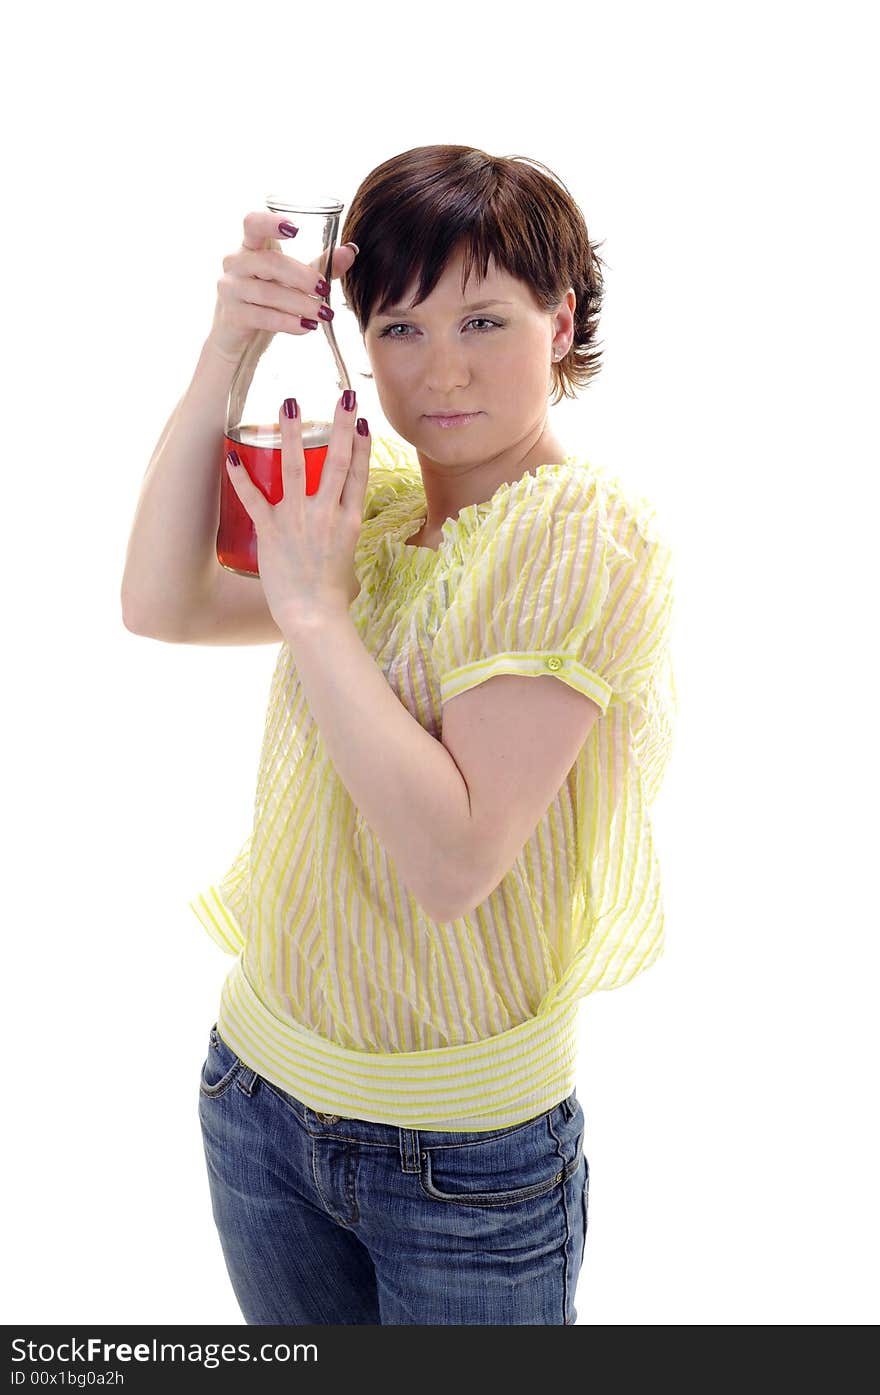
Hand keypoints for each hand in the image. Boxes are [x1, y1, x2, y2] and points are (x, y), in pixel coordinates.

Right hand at [208, 210, 358, 363]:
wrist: (239, 341)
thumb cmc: (266, 303)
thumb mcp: (292, 282)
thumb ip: (319, 265)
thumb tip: (349, 251)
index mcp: (251, 247)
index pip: (253, 224)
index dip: (271, 223)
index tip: (296, 230)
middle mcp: (236, 263)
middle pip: (269, 262)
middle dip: (301, 276)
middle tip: (325, 289)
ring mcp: (230, 289)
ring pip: (268, 293)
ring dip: (301, 303)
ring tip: (323, 314)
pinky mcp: (232, 315)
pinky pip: (263, 317)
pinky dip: (289, 323)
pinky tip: (307, 327)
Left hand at [225, 391, 369, 629]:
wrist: (315, 617)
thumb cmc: (331, 595)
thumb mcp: (348, 557)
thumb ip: (342, 534)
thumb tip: (340, 525)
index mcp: (350, 519)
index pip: (359, 472)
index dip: (362, 443)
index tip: (361, 418)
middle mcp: (328, 514)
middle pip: (337, 460)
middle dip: (340, 425)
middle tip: (342, 394)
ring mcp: (300, 520)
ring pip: (295, 467)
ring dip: (291, 433)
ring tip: (288, 405)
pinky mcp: (272, 532)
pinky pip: (254, 499)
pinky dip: (240, 478)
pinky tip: (230, 456)